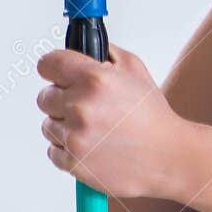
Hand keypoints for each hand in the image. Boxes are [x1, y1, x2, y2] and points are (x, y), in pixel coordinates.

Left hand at [35, 44, 180, 200]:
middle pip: (44, 97)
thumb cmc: (153, 115)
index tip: (58, 75)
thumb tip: (81, 48)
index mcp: (94, 79)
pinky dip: (68, 149)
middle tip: (86, 106)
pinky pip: (52, 150)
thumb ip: (105, 52)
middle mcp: (81, 106)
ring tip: (94, 129)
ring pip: (47, 125)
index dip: (54, 69)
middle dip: (62, 99)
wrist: (168, 156)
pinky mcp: (73, 162)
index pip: (47, 64)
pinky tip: (92, 146)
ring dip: (64, 126)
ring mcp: (75, 137)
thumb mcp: (135, 69)